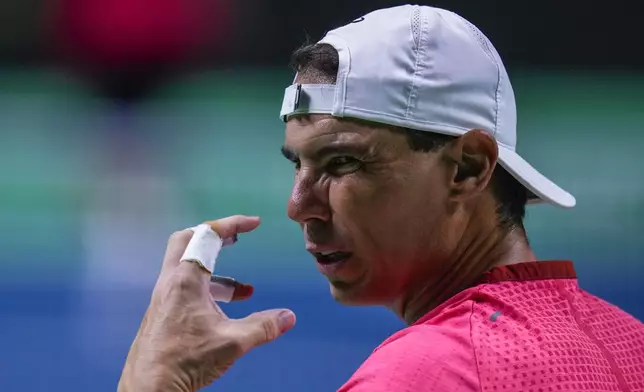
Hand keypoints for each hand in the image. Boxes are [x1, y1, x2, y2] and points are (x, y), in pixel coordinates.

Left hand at [117, 215, 295, 391]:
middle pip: (187, 240)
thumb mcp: (232, 342)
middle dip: (214, 235)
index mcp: (186, 279)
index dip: (233, 224)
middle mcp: (171, 281)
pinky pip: (186, 287)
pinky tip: (224, 311)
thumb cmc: (186, 360)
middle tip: (236, 238)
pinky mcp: (162, 312)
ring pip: (187, 266)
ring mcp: (164, 297)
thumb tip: (289, 317)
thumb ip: (263, 326)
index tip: (254, 223)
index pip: (208, 235)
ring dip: (216, 269)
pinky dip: (207, 288)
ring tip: (244, 290)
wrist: (149, 388)